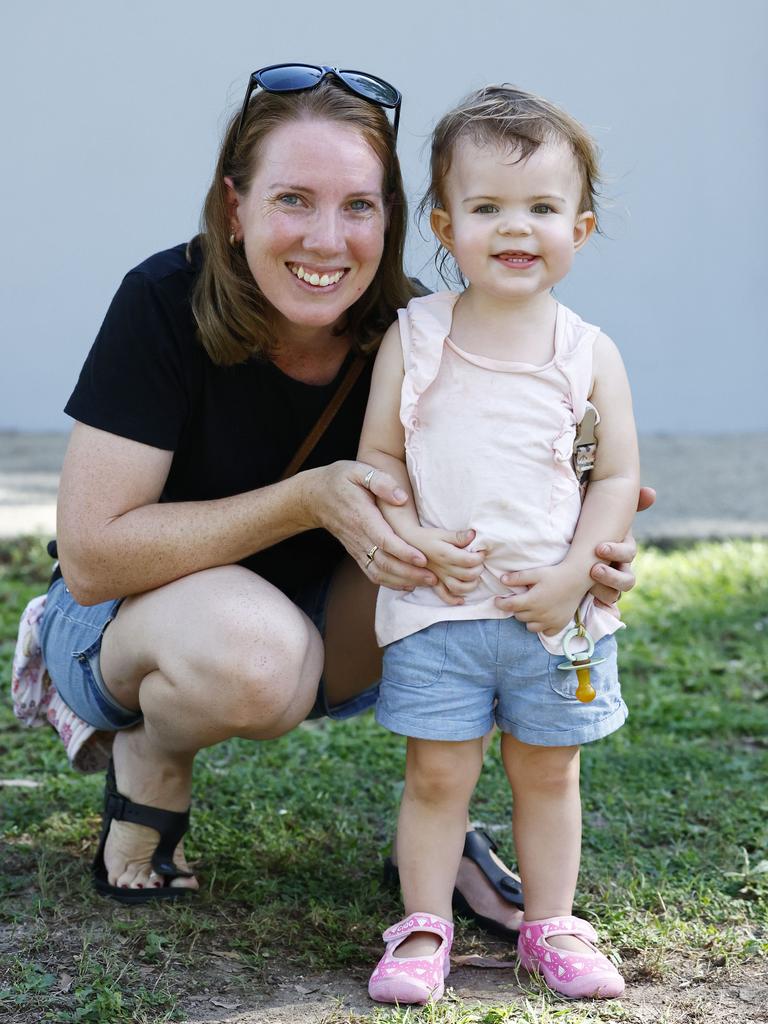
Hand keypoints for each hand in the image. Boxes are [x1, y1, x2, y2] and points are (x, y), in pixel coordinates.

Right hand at [304, 462, 437, 589]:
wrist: (314, 497)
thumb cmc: (339, 480)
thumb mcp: (358, 470)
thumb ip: (380, 481)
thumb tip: (402, 498)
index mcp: (361, 516)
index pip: (383, 539)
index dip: (403, 552)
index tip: (422, 558)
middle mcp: (358, 536)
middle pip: (384, 562)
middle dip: (409, 572)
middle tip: (434, 577)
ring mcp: (356, 547)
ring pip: (379, 572)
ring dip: (403, 580)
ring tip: (427, 582)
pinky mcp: (356, 553)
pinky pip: (372, 573)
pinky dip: (390, 582)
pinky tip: (409, 584)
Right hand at [412, 527, 484, 605]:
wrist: (409, 544)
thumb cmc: (427, 537)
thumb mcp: (442, 533)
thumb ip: (458, 536)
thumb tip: (474, 534)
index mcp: (446, 555)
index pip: (470, 560)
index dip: (480, 556)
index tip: (481, 551)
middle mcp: (444, 568)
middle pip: (468, 575)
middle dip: (479, 568)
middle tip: (479, 562)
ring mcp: (439, 578)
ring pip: (459, 588)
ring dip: (471, 584)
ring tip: (475, 576)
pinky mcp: (435, 583)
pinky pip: (444, 595)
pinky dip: (454, 600)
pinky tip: (462, 599)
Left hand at [495, 563, 586, 634]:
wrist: (577, 578)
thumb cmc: (555, 574)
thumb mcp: (535, 573)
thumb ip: (518, 577)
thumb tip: (502, 580)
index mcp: (532, 600)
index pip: (509, 606)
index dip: (500, 603)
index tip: (497, 600)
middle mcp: (540, 614)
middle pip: (519, 616)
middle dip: (517, 609)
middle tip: (520, 600)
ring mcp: (550, 621)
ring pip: (530, 627)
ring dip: (528, 619)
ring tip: (532, 609)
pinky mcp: (559, 625)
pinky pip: (545, 632)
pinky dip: (542, 626)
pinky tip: (543, 617)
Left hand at [589, 485, 655, 604]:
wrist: (579, 541)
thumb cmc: (596, 524)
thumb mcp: (609, 511)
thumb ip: (631, 502)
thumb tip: (651, 493)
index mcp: (624, 550)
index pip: (628, 555)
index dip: (616, 553)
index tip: (600, 547)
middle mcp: (620, 569)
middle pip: (626, 581)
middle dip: (611, 576)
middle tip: (593, 569)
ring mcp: (609, 584)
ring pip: (614, 595)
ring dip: (603, 591)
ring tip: (587, 584)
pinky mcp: (597, 594)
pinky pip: (605, 608)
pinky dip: (604, 612)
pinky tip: (595, 612)